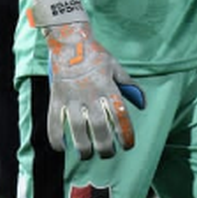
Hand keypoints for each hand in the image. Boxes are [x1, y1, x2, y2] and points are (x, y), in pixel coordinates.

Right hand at [42, 20, 146, 159]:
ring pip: (77, 129)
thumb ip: (129, 85)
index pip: (120, 115)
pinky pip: (54, 122)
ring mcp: (71, 97)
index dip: (125, 133)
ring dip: (83, 146)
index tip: (128, 145)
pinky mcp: (55, 98)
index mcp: (107, 87)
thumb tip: (142, 104)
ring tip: (87, 155)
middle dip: (105, 146)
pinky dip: (56, 138)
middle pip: (99, 127)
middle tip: (108, 154)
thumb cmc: (96, 55)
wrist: (69, 42)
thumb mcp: (116, 66)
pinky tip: (62, 149)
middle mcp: (90, 94)